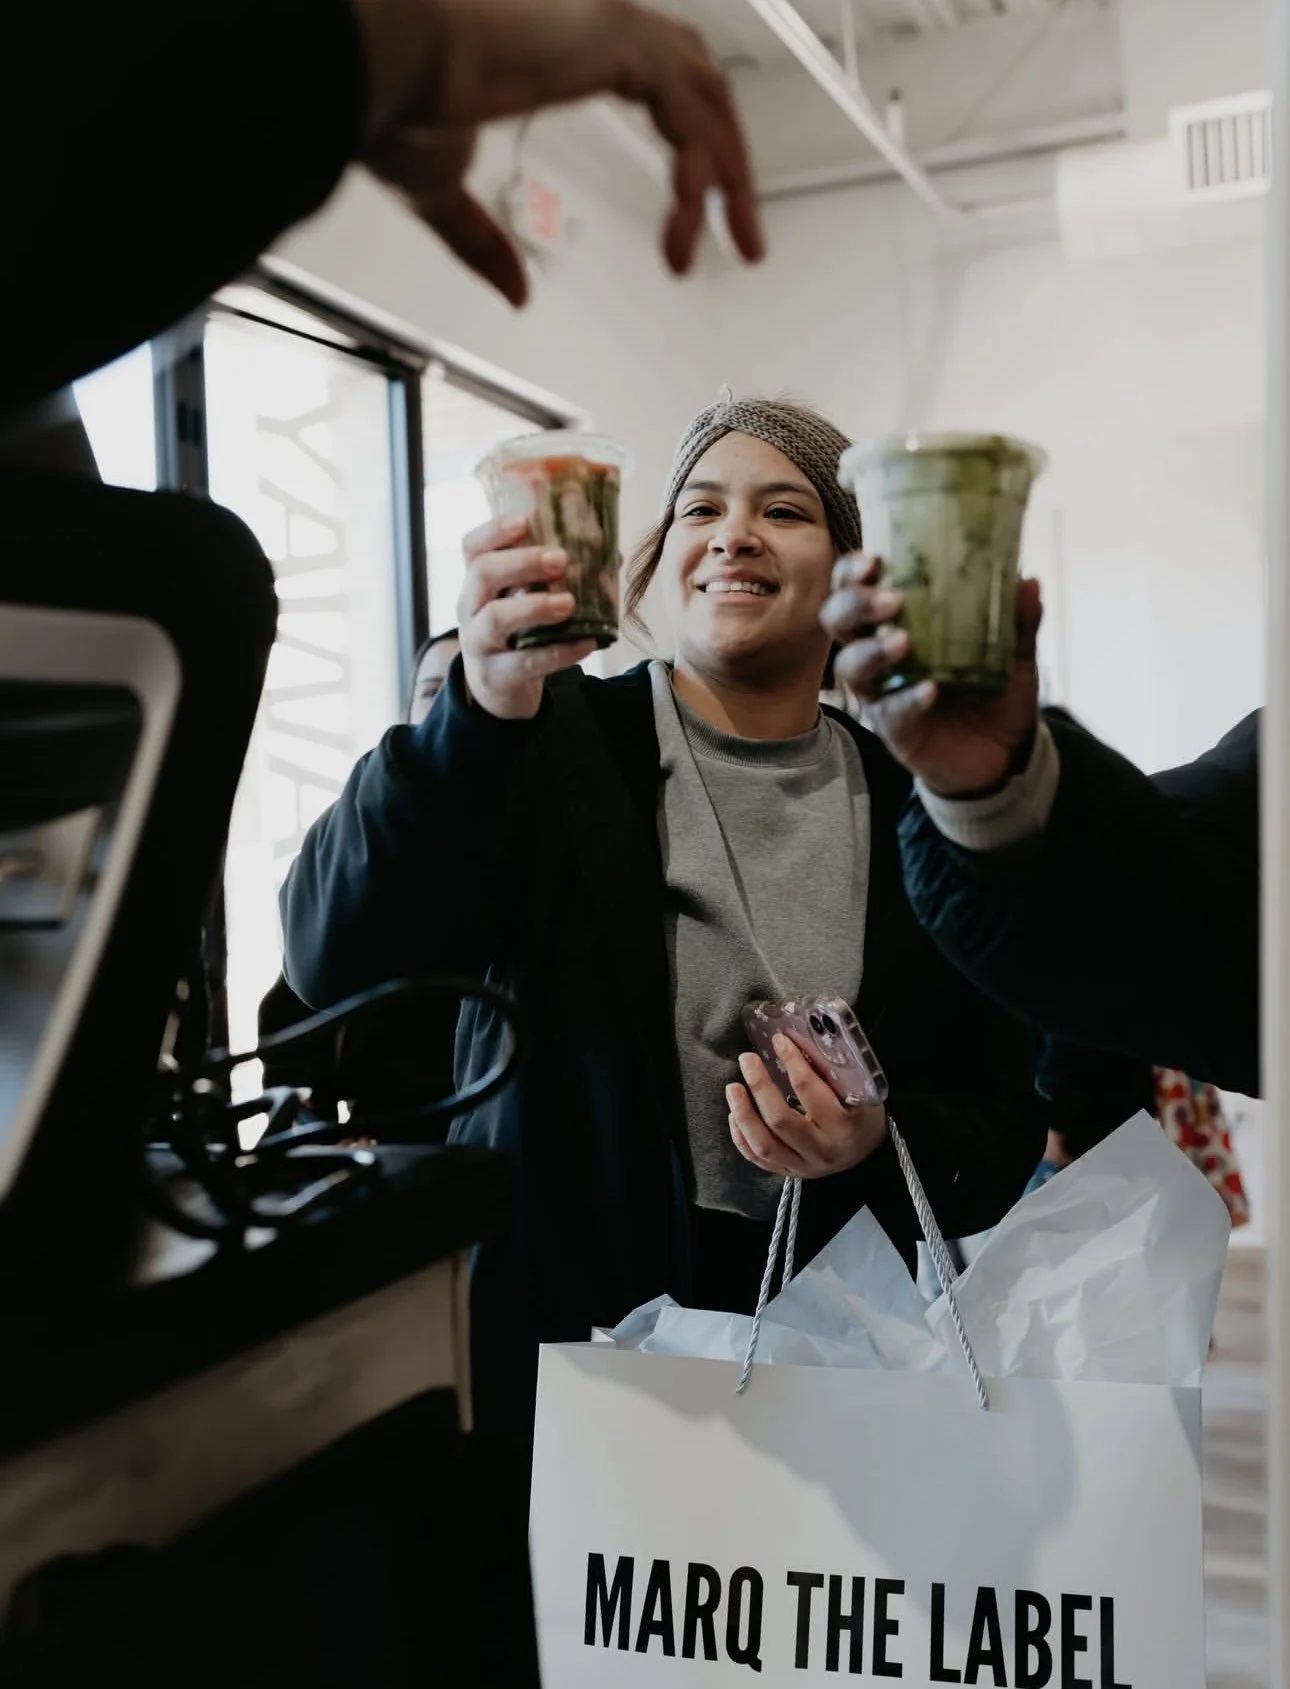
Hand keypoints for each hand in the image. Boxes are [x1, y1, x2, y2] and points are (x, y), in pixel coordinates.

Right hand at [354, 0, 763, 304]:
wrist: (377, 60)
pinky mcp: (616, 37)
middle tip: (744, 238)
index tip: (696, 217)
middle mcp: (598, 24)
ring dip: (731, 178)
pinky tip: (693, 220)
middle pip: (704, 88)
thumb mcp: (444, 192)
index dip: (692, 148)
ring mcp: (611, 23)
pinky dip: (703, 170)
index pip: (663, 86)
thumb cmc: (392, 106)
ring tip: (741, 245)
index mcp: (565, 44)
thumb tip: (516, 293)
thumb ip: (484, 241)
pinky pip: (690, 113)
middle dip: (731, 165)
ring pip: (710, 101)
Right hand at [458, 515, 595, 718]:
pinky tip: (586, 643)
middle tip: (560, 560)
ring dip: (534, 607)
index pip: (473, 547)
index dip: (494, 531)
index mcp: (479, 581)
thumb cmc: (518, 631)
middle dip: (521, 563)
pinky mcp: (495, 676)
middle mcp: (471, 607)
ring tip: (569, 602)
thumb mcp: (525, 600)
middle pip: (483, 574)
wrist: (499, 687)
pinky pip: (524, 663)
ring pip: (496, 619)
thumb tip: (612, 554)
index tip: (524, 522)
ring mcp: (478, 643)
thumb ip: (555, 577)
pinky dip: (558, 653)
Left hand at [726, 1035, 886, 1179]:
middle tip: (747, 1060)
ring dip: (744, 1114)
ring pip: (764, 1146)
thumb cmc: (862, 1115)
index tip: (779, 1041)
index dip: (791, 1062)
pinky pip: (758, 1159)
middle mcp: (821, 1150)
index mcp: (842, 1126)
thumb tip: (795, 1042)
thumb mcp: (859, 1092)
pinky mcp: (790, 1172)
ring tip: (733, 1088)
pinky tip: (734, 1115)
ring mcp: (804, 1165)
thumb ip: (830, 1072)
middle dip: (759, 1086)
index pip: (809, 1091)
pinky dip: (741, 1137)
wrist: (868, 1153)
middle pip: (780, 1120)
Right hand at [820, 554, 1042, 795]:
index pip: (856, 587)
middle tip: (891, 600)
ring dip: (872, 650)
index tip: (874, 560)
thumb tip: (1027, 581)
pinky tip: (930, 690)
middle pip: (837, 620)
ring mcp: (882, 692)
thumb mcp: (1014, 652)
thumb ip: (1019, 619)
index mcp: (898, 621)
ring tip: (904, 642)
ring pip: (850, 666)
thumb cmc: (995, 692)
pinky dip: (907, 699)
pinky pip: (889, 711)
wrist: (1005, 752)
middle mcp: (879, 653)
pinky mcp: (894, 728)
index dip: (853, 572)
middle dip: (854, 604)